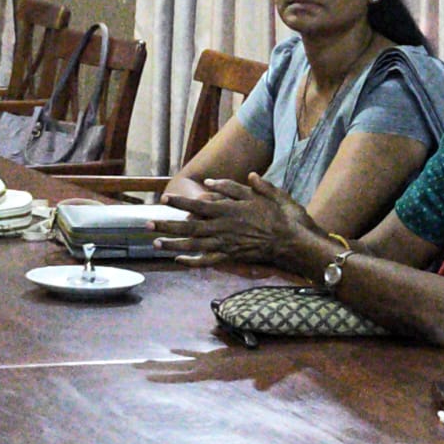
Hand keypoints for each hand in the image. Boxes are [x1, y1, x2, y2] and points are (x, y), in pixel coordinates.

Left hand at [154, 174, 312, 266]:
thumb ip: (238, 187)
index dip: (180, 202)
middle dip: (166, 226)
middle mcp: (225, 228)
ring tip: (155, 243)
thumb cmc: (284, 216)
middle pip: (189, 227)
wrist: (295, 242)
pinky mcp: (233, 257)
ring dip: (173, 245)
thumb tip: (214, 182)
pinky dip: (192, 261)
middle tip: (147, 225)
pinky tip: (180, 260)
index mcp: (231, 210)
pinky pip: (208, 260)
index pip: (199, 205)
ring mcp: (228, 244)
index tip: (164, 199)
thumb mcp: (265, 192)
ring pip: (194, 245)